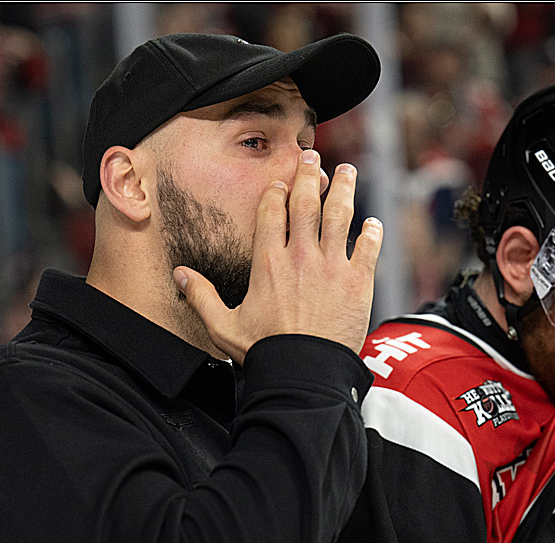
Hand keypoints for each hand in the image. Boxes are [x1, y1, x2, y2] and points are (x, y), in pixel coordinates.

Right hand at [174, 150, 381, 363]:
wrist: (304, 372)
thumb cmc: (265, 352)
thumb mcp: (224, 326)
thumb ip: (201, 297)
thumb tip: (180, 274)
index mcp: (268, 263)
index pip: (272, 213)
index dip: (277, 192)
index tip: (281, 182)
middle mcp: (301, 256)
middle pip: (306, 204)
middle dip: (308, 176)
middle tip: (312, 158)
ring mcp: (332, 266)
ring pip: (340, 216)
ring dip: (343, 190)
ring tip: (347, 171)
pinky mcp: (358, 282)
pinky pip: (369, 248)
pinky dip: (373, 232)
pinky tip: (374, 223)